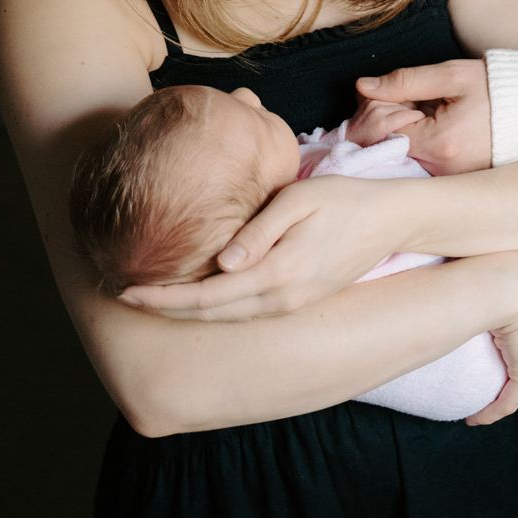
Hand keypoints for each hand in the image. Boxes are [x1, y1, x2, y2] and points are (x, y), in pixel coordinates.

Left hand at [119, 175, 404, 320]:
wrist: (394, 221)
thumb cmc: (346, 199)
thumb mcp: (301, 199)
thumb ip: (260, 231)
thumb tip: (224, 261)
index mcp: (278, 273)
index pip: (206, 296)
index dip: (163, 298)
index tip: (125, 291)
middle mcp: (283, 298)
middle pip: (211, 314)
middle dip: (165, 310)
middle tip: (123, 297)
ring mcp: (293, 304)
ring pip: (228, 318)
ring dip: (188, 312)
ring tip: (152, 299)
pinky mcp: (301, 300)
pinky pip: (247, 313)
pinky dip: (215, 309)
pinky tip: (199, 296)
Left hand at [357, 58, 491, 175]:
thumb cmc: (498, 87)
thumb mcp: (452, 75)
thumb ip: (405, 80)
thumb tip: (363, 86)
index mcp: (439, 143)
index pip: (383, 133)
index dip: (380, 110)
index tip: (395, 95)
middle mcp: (443, 170)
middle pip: (392, 149)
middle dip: (391, 124)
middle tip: (410, 102)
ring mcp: (452, 180)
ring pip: (407, 159)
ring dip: (406, 136)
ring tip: (428, 113)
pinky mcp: (459, 181)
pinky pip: (426, 165)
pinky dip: (423, 147)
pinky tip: (437, 128)